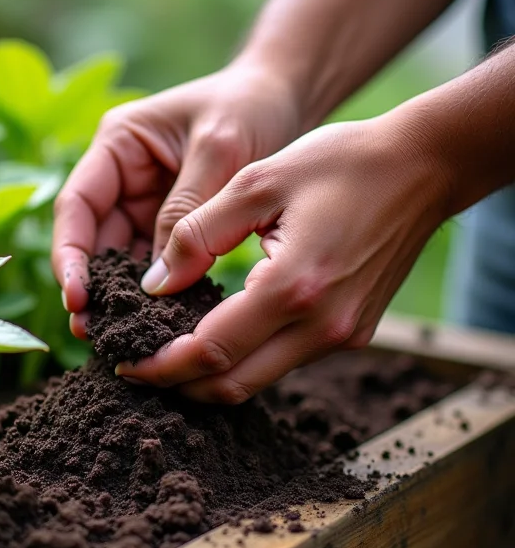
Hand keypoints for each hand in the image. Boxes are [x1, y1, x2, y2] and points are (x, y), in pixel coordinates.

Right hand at [51, 63, 301, 336]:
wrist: (285, 100)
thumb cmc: (249, 107)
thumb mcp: (219, 150)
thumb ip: (186, 210)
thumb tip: (157, 281)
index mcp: (118, 145)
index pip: (77, 206)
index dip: (70, 255)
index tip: (77, 298)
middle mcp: (122, 177)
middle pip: (93, 240)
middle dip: (93, 287)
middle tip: (95, 334)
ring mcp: (146, 202)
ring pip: (122, 258)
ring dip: (122, 296)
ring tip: (123, 338)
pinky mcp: (171, 224)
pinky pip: (156, 262)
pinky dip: (157, 290)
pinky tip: (160, 321)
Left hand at [115, 116, 450, 402]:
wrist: (421, 168)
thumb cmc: (339, 163)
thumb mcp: (256, 182)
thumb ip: (197, 235)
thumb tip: (154, 285)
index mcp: (292, 287)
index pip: (210, 352)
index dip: (161, 365)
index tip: (126, 362)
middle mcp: (321, 326)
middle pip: (232, 384)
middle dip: (177, 384)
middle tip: (137, 367)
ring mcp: (341, 335)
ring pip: (257, 380)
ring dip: (208, 376)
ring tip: (167, 353)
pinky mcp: (351, 332)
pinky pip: (283, 362)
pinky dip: (243, 360)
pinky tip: (216, 337)